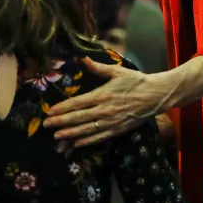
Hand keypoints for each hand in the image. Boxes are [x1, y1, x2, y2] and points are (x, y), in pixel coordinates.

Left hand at [42, 58, 172, 146]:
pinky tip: (77, 144)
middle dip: (61, 122)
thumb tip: (82, 58)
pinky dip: (87, 141)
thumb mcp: (116, 71)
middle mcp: (104, 110)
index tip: (50, 111)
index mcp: (102, 95)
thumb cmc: (135, 81)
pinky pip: (100, 138)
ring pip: (87, 130)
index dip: (62, 108)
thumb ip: (97, 67)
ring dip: (70, 134)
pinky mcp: (118, 130)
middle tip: (47, 125)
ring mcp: (111, 122)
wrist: (155, 95)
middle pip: (78, 118)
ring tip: (57, 136)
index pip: (78, 103)